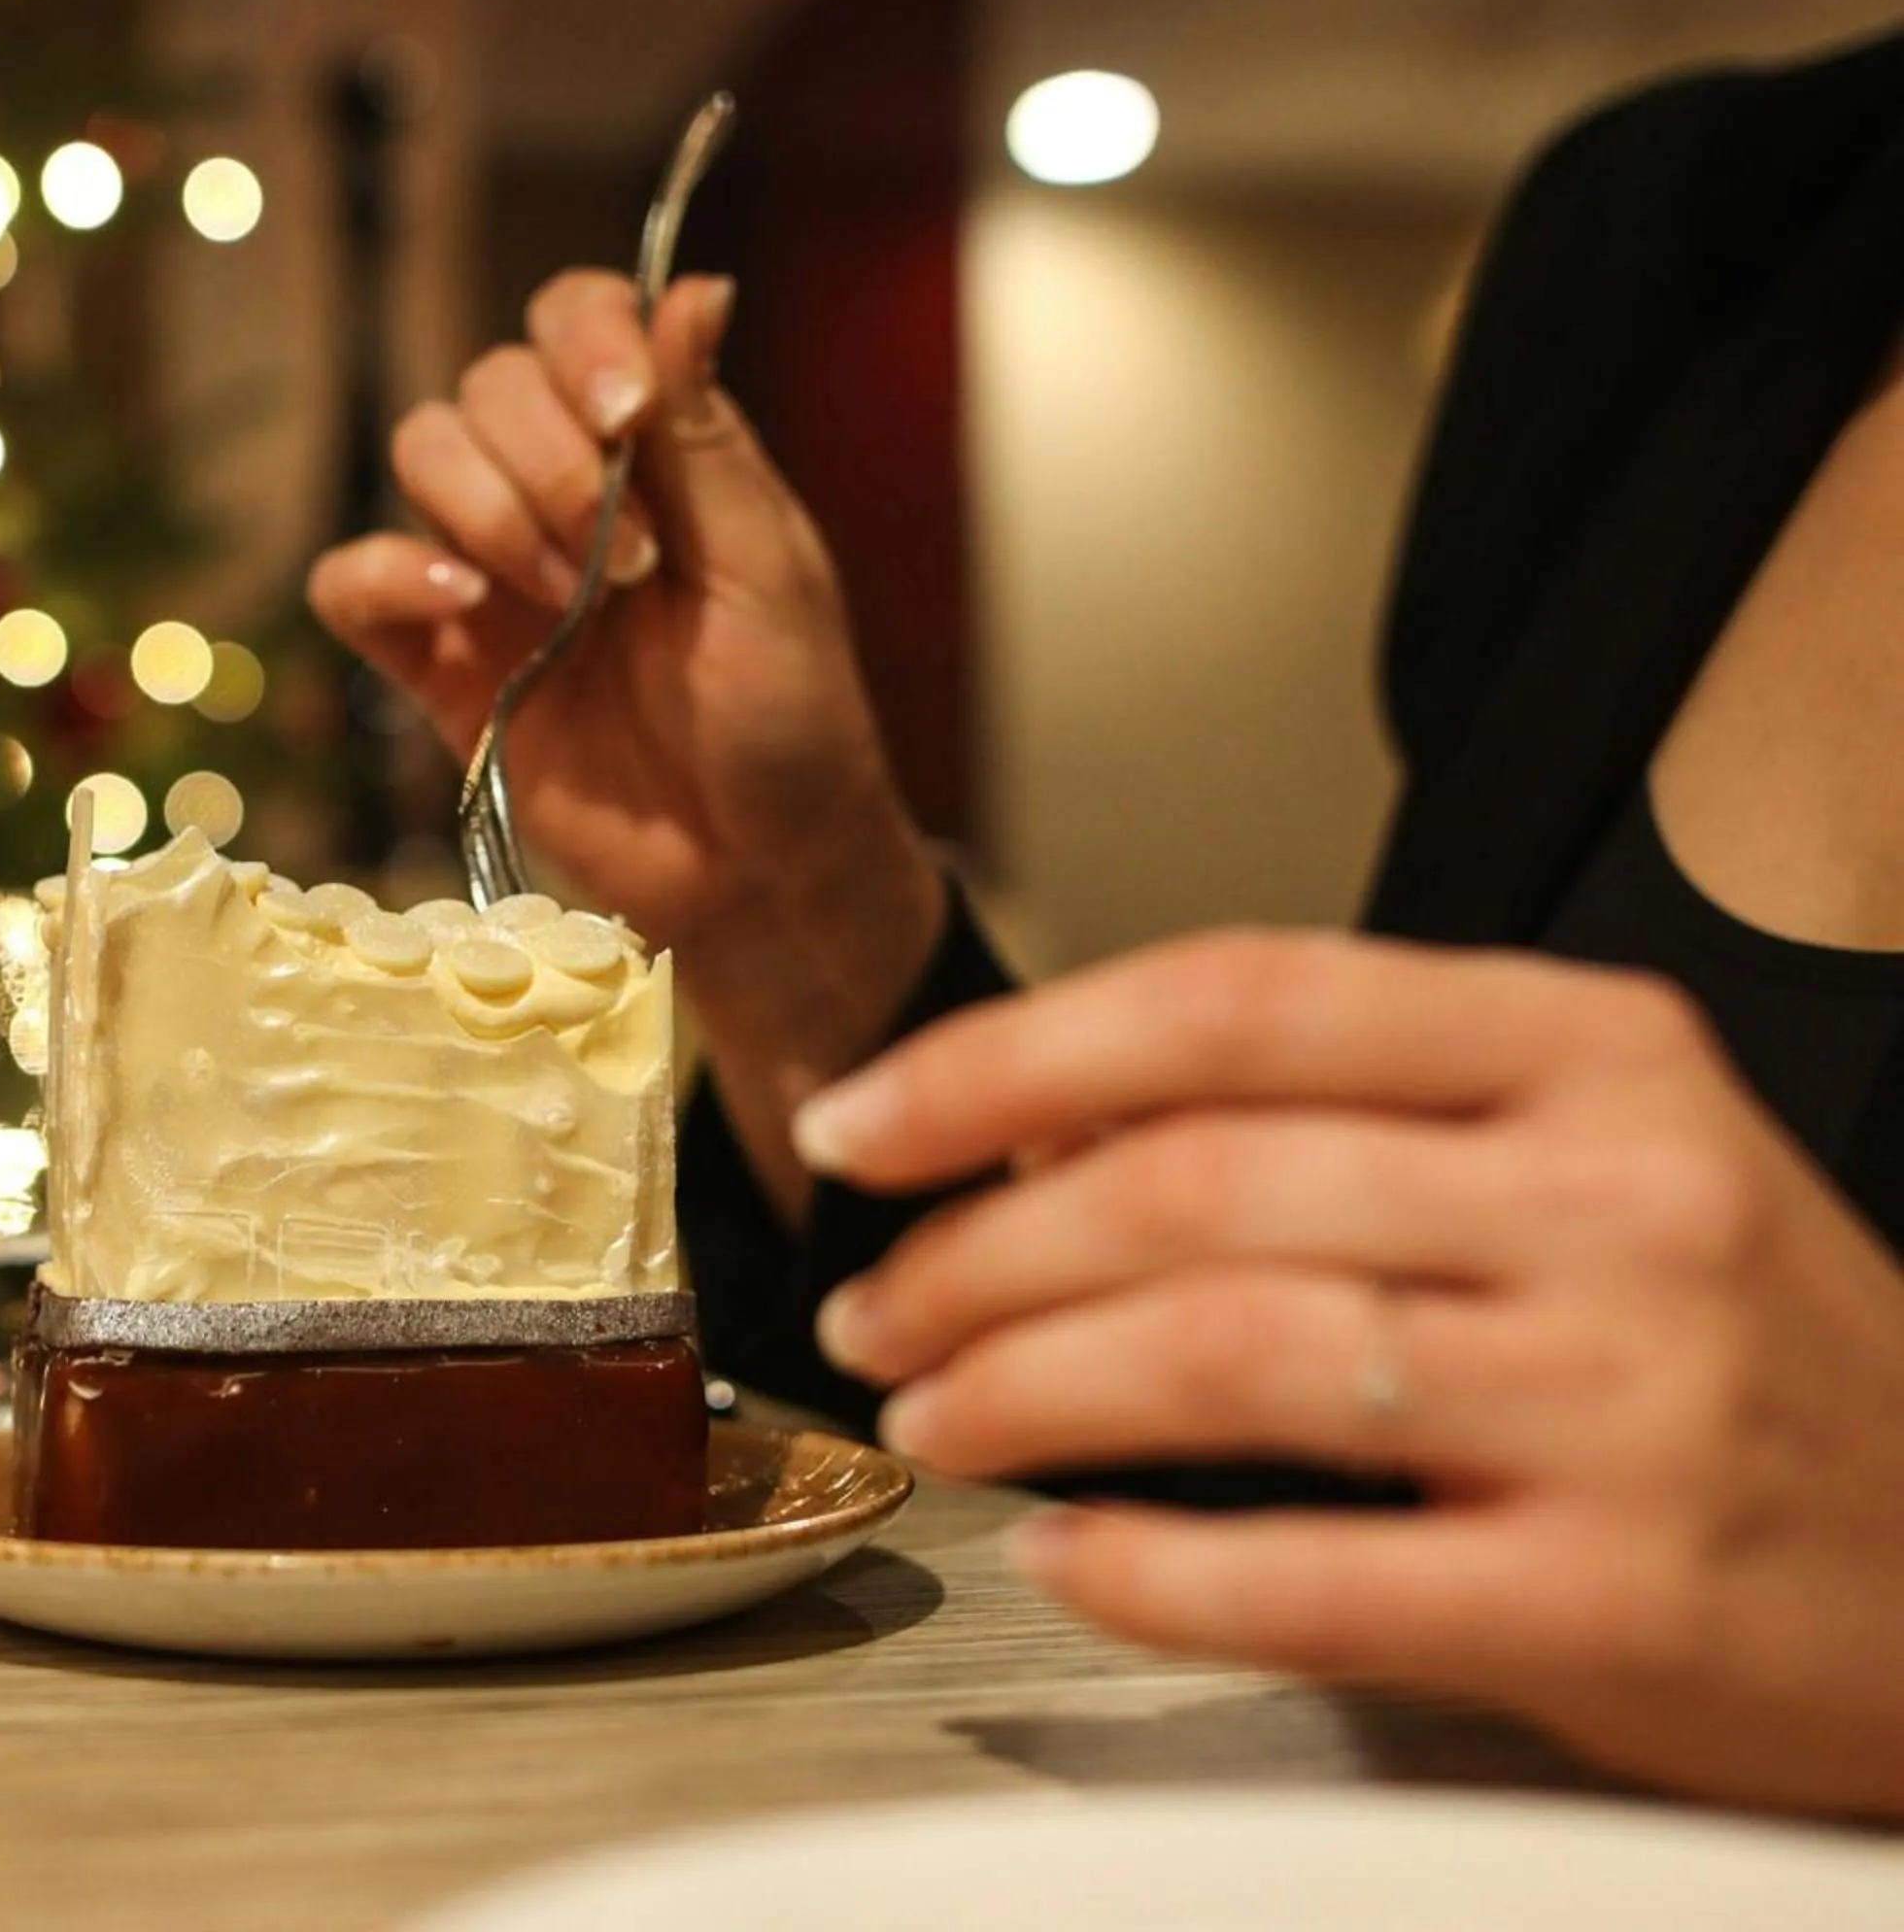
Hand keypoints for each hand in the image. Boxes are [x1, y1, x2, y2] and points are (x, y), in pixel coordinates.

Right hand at [307, 270, 945, 1208]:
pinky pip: (354, 584)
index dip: (582, 342)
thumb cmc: (791, 723)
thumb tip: (697, 285)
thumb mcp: (770, 571)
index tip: (626, 419)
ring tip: (562, 598)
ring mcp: (492, 578)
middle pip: (484, 384)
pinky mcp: (439, 668)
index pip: (576, 320)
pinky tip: (459, 604)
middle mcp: (560, 494)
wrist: (758, 875)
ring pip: (417, 456)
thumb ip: (707, 437)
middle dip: (544, 456)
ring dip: (482, 506)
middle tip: (626, 563)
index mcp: (651, 453)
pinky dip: (385, 571)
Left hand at [797, 930, 1903, 1818]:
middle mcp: (1622, 1201)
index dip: (1005, 1058)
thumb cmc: (1740, 1350)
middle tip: (876, 1308)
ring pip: (1229, 1350)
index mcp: (1593, 1052)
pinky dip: (1147, 1571)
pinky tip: (1068, 1557)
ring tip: (936, 1416)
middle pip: (1197, 1180)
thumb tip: (1036, 1127)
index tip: (864, 1125)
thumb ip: (1336, 1116)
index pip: (1237, 1002)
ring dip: (1024, 1387)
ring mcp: (1634, 1401)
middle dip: (975, 1252)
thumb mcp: (1584, 1160)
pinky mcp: (1624, 1601)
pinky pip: (1314, 1577)